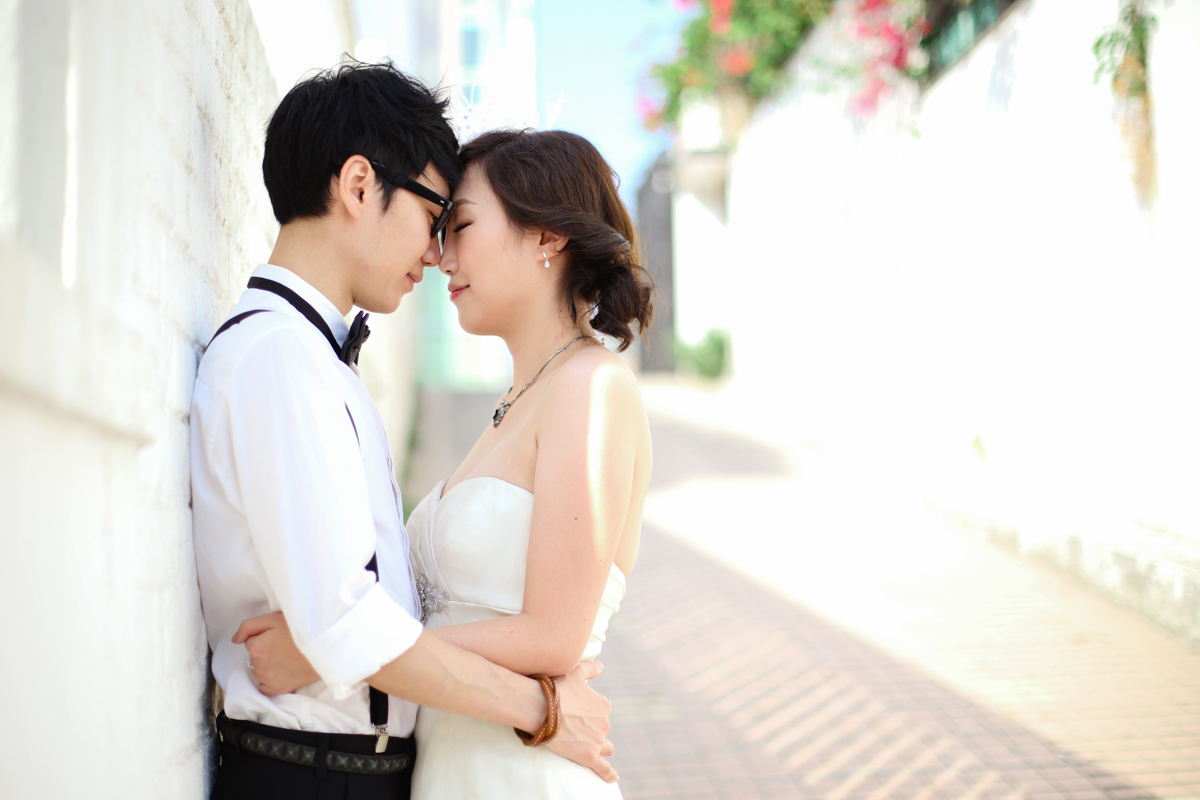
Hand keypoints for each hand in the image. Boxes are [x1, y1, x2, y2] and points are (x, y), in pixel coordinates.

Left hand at [233, 612, 319, 695]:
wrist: (323, 648)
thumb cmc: (300, 631)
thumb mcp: (273, 619)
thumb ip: (248, 626)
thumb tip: (234, 640)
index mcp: (256, 648)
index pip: (250, 642)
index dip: (263, 637)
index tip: (277, 636)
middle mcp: (259, 666)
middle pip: (254, 657)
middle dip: (264, 651)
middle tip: (283, 646)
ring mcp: (268, 680)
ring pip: (259, 671)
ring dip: (267, 666)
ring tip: (286, 658)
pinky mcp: (278, 690)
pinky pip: (265, 687)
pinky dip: (270, 680)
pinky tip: (283, 671)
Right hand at [545, 661, 617, 781]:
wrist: (541, 707)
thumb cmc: (556, 688)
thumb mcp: (575, 672)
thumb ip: (590, 668)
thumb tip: (601, 666)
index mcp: (603, 705)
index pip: (601, 714)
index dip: (589, 715)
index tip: (576, 715)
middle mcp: (604, 723)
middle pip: (602, 731)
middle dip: (592, 732)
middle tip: (575, 730)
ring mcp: (597, 741)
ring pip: (604, 748)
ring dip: (598, 748)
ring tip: (586, 749)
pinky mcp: (588, 756)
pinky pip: (603, 768)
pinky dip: (609, 774)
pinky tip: (613, 778)